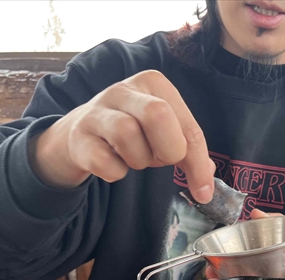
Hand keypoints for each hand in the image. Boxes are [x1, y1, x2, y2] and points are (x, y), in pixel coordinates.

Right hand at [32, 70, 214, 203]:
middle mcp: (124, 89)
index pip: (188, 125)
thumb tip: (206, 180)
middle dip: (167, 150)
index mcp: (154, 83)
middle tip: (160, 159)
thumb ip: (189, 151)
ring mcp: (97, 110)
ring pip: (128, 135)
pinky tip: (113, 163)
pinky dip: (115, 172)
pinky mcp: (78, 136)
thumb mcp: (165, 133)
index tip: (203, 191)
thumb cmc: (134, 132)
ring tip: (134, 157)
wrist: (81, 134)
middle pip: (158, 115)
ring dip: (138, 161)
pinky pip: (105, 162)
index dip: (198, 162)